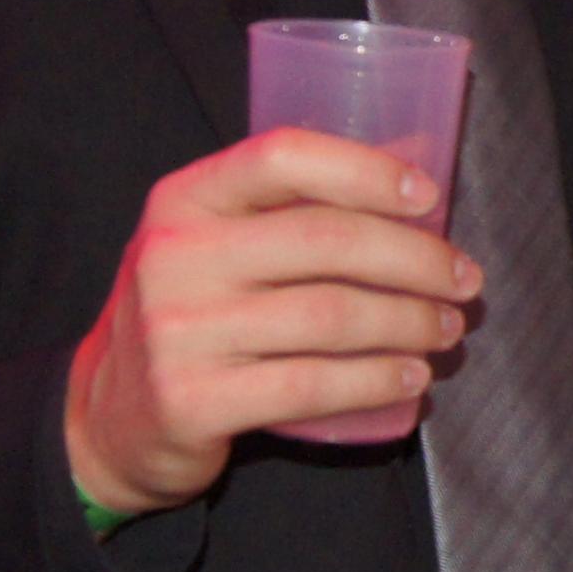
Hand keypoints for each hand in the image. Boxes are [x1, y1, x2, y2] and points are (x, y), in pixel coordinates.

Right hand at [64, 129, 483, 515]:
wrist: (108, 415)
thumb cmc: (189, 313)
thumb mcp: (216, 242)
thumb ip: (294, 204)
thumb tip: (414, 156)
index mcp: (184, 199)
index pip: (281, 157)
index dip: (364, 170)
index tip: (428, 197)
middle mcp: (175, 256)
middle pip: (323, 241)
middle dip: (414, 261)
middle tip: (464, 281)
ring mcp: (178, 332)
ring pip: (328, 317)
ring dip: (407, 323)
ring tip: (445, 329)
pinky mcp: (192, 401)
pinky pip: (309, 386)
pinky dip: (374, 381)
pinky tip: (410, 378)